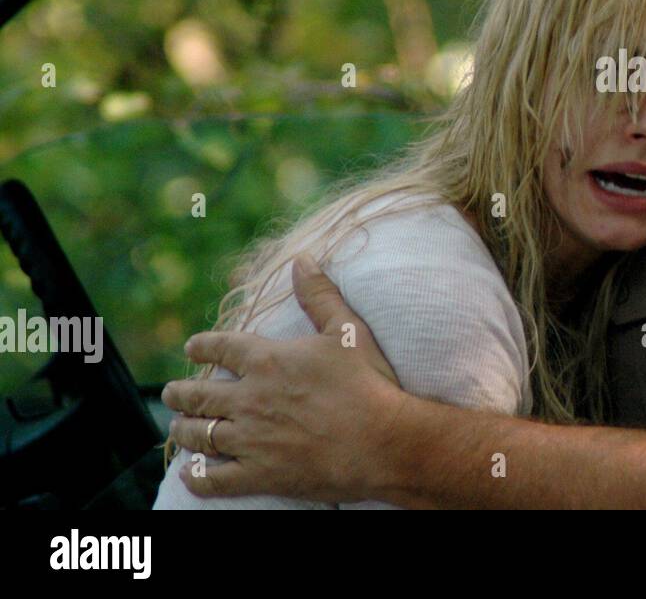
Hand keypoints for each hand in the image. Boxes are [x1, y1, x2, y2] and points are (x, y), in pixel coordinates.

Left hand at [160, 253, 404, 501]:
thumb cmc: (368, 383)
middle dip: (179, 393)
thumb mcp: (347, 331)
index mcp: (267, 360)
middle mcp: (249, 398)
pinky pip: (214, 478)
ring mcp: (250, 439)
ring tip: (178, 427)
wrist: (382, 440)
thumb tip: (302, 260)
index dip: (202, 346)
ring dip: (184, 430)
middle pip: (199, 395)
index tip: (192, 348)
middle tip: (170, 393)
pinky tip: (190, 474)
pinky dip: (197, 477)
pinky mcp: (258, 474)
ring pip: (200, 435)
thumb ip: (319, 296)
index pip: (220, 349)